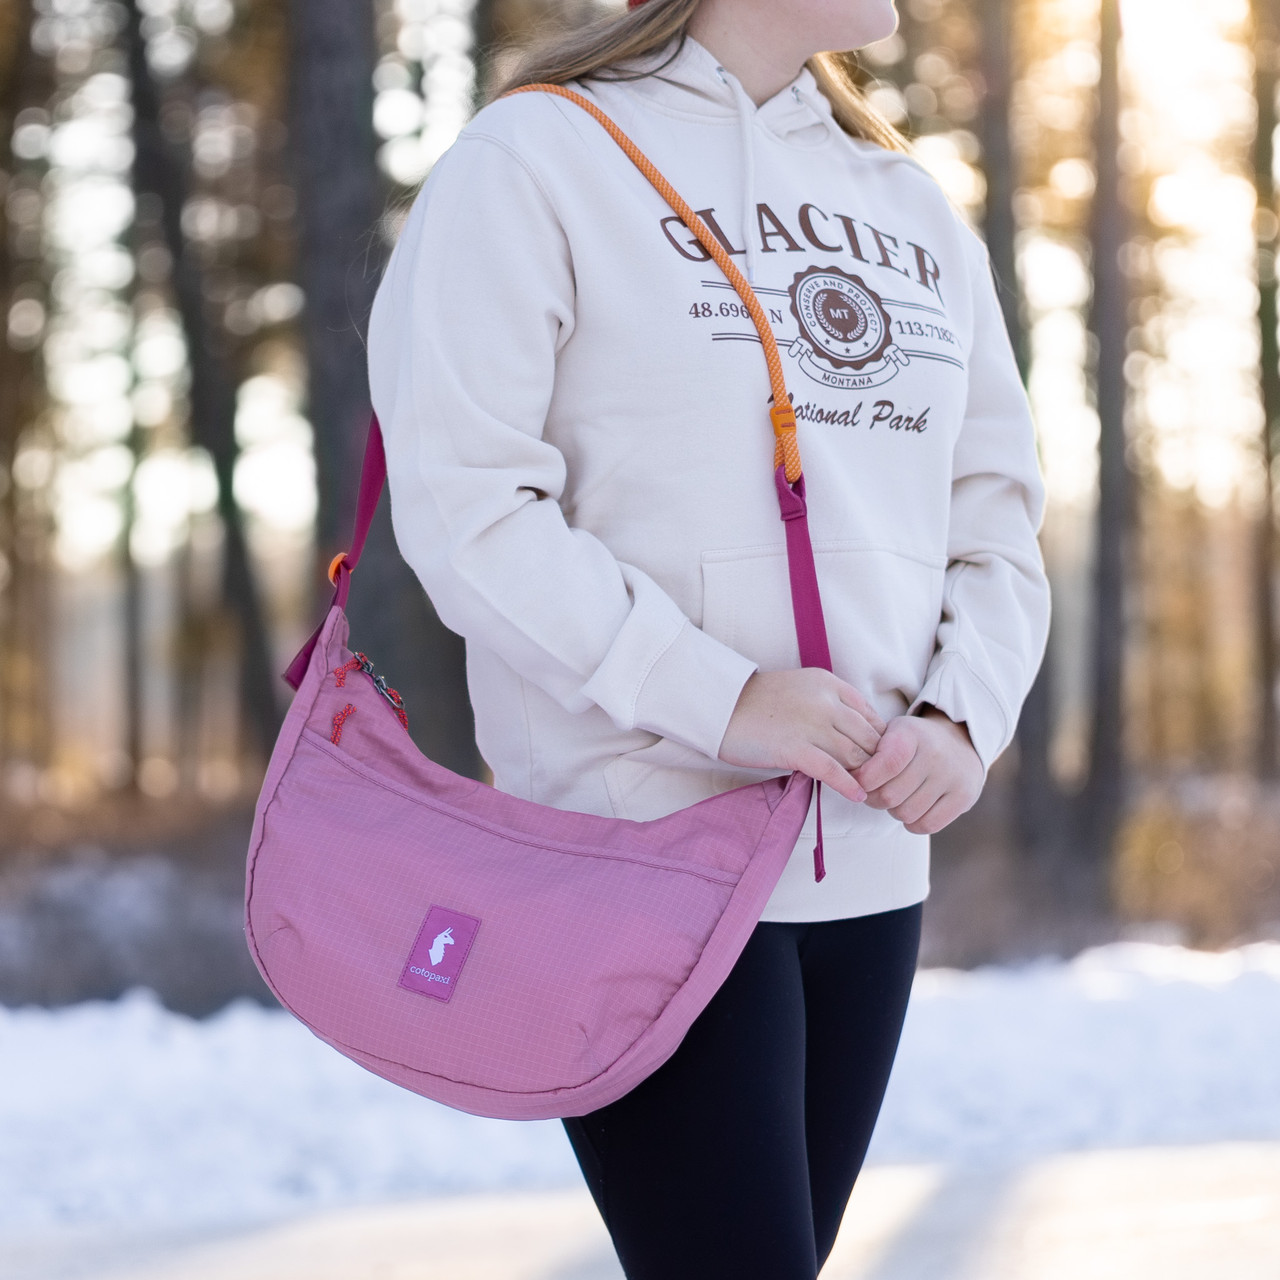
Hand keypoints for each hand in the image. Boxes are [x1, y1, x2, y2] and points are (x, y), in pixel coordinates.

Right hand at [717, 669, 887, 804]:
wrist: (720, 706)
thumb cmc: (756, 701)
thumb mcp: (800, 688)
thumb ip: (827, 702)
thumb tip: (851, 730)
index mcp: (829, 683)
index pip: (869, 714)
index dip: (878, 739)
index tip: (877, 756)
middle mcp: (826, 702)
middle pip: (868, 737)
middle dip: (877, 761)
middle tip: (878, 780)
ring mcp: (812, 725)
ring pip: (856, 755)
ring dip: (866, 776)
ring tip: (870, 791)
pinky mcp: (796, 749)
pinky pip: (833, 770)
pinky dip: (849, 785)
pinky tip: (857, 796)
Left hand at [850, 706, 982, 834]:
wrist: (961, 741)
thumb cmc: (914, 741)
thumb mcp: (892, 733)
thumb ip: (869, 752)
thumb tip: (848, 778)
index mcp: (913, 734)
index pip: (886, 764)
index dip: (864, 779)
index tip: (858, 781)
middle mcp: (936, 754)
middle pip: (890, 796)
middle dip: (874, 799)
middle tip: (874, 792)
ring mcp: (953, 777)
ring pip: (906, 813)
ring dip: (894, 811)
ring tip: (897, 797)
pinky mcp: (964, 797)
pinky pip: (927, 825)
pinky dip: (912, 823)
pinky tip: (912, 808)